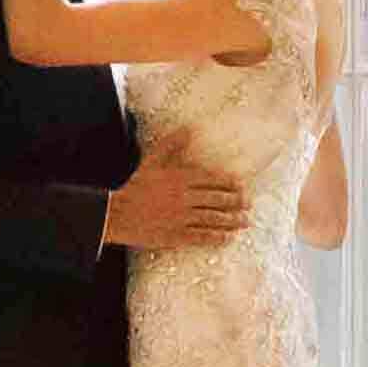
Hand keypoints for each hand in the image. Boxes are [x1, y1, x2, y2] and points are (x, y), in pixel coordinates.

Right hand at [102, 136, 249, 250]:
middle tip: (249, 204)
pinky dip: (218, 237)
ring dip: (233, 220)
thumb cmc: (136, 187)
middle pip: (218, 199)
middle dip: (237, 202)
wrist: (118, 214)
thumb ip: (172, 145)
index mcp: (181, 178)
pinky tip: (229, 237)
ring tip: (246, 221)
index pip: (213, 180)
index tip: (243, 186)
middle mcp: (184, 197)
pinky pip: (202, 236)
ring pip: (214, 218)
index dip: (231, 184)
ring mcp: (181, 217)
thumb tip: (187, 129)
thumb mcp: (152, 162)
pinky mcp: (176, 235)